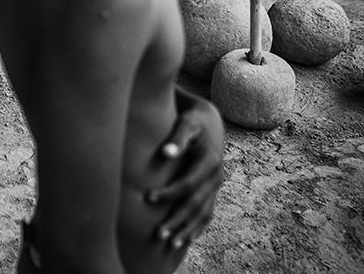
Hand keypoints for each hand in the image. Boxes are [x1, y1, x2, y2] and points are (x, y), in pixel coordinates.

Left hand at [146, 96, 223, 250]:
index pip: (188, 184)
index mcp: (209, 161)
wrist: (210, 121)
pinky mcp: (212, 190)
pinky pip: (207, 213)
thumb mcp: (186, 122)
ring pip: (203, 213)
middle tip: (158, 235)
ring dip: (187, 230)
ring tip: (170, 244)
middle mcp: (216, 176)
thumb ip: (177, 137)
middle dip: (177, 220)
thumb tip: (166, 153)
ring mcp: (216, 185)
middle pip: (196, 204)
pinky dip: (197, 227)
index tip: (147, 198)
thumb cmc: (192, 120)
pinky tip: (186, 239)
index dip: (169, 193)